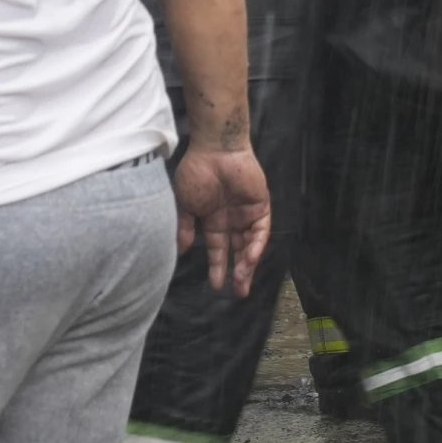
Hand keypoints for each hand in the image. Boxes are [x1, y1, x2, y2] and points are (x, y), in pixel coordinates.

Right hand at [172, 145, 271, 295]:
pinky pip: (260, 230)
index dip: (217, 267)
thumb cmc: (196, 173)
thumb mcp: (185, 204)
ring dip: (247, 263)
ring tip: (242, 281)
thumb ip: (185, 228)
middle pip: (237, 250)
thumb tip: (181, 251)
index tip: (215, 286)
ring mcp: (246, 212)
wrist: (215, 149)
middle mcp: (231, 218)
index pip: (217, 248)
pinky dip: (256, 246)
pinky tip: (249, 259)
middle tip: (238, 293)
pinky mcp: (260, 205)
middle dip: (238, 272)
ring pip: (250, 244)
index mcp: (213, 219)